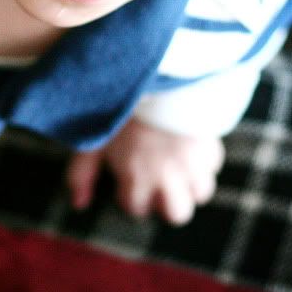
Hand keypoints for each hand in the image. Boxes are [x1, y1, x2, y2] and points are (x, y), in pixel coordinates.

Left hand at [66, 118, 223, 225]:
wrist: (154, 76)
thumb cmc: (119, 109)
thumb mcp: (92, 139)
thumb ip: (81, 174)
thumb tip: (78, 203)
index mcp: (136, 176)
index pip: (136, 208)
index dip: (130, 196)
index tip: (127, 179)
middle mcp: (168, 176)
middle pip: (177, 214)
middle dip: (166, 204)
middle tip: (156, 184)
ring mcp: (193, 162)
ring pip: (200, 193)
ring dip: (188, 185)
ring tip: (175, 167)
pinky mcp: (210, 143)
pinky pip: (213, 165)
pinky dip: (203, 161)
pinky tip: (187, 147)